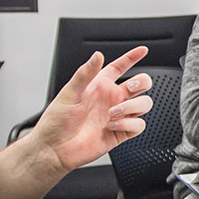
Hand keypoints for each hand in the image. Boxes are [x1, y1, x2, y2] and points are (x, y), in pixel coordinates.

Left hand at [27, 47, 154, 172]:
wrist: (54, 148)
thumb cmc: (56, 121)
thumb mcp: (69, 93)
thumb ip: (85, 73)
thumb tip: (97, 56)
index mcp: (99, 86)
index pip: (120, 67)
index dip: (132, 57)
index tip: (142, 50)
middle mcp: (111, 99)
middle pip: (140, 84)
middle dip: (141, 83)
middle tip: (129, 88)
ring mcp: (118, 116)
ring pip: (143, 104)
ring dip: (132, 106)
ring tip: (113, 112)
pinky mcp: (120, 133)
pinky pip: (138, 125)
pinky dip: (128, 124)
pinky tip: (111, 126)